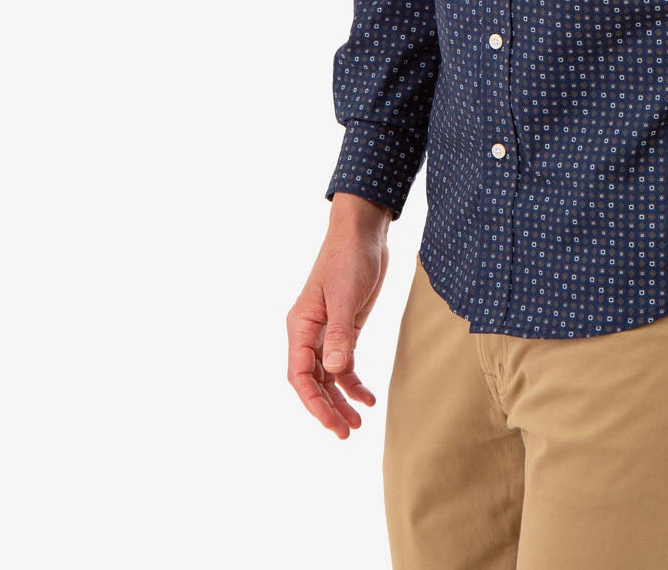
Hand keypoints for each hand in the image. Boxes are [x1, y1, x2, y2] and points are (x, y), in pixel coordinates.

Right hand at [286, 201, 389, 438]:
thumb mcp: (345, 296)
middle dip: (326, 409)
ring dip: (340, 400)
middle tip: (346, 434)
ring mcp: (327, 332)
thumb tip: (334, 370)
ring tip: (357, 424)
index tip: (331, 423)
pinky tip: (368, 398)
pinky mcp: (344, 329)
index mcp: (300, 326)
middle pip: (313, 381)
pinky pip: (344, 363)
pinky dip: (353, 382)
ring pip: (328, 376)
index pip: (300, 375)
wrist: (364, 233)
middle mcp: (309, 333)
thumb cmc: (349, 258)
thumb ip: (339, 334)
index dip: (312, 403)